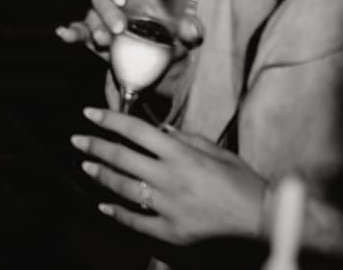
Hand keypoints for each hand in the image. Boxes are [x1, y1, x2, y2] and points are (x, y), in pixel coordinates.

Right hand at [55, 0, 203, 57]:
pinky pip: (79, 31)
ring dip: (93, 26)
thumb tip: (192, 30)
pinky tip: (65, 34)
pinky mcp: (93, 36)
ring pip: (89, 15)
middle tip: (119, 28)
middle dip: (107, 11)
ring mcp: (100, 18)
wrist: (164, 63)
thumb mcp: (185, 31)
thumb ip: (191, 29)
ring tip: (103, 41)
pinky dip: (71, 32)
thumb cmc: (173, 34)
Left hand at [72, 107, 266, 243]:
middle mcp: (169, 177)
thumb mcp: (217, 151)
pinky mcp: (172, 230)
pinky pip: (137, 221)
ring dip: (101, 176)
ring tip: (87, 167)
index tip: (89, 113)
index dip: (108, 119)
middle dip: (94, 146)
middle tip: (77, 141)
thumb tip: (159, 131)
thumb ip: (185, 139)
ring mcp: (168, 205)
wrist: (265, 219)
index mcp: (180, 154)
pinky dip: (118, 213)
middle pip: (121, 157)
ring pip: (123, 187)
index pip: (134, 130)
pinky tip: (105, 206)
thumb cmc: (244, 182)